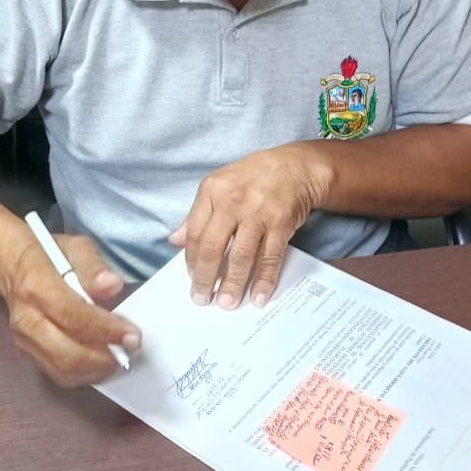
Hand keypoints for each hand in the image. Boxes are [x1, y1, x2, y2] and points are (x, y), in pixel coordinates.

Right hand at [0, 230, 140, 386]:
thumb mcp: (75, 247)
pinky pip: (57, 374)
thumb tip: (112, 286)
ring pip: (62, 370)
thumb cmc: (47, 255)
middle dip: (103, 358)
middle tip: (128, 350)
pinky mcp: (27, 353)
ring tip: (117, 357)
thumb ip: (95, 267)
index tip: (132, 336)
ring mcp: (23, 340)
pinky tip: (100, 362)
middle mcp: (26, 319)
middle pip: (66, 353)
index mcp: (37, 286)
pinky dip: (83, 374)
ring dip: (95, 370)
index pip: (73, 316)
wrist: (11, 266)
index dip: (106, 330)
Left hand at [170, 145, 329, 309]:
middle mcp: (233, 201)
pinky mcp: (281, 224)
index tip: (191, 278)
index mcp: (213, 191)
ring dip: (233, 283)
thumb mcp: (219, 186)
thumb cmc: (252, 178)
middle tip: (202, 299)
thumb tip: (175, 241)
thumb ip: (197, 214)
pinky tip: (258, 296)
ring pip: (242, 256)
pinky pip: (270, 257)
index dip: (190, 260)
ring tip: (227, 303)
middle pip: (213, 246)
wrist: (295, 167)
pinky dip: (264, 280)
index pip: (194, 232)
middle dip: (205, 277)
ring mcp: (259, 213)